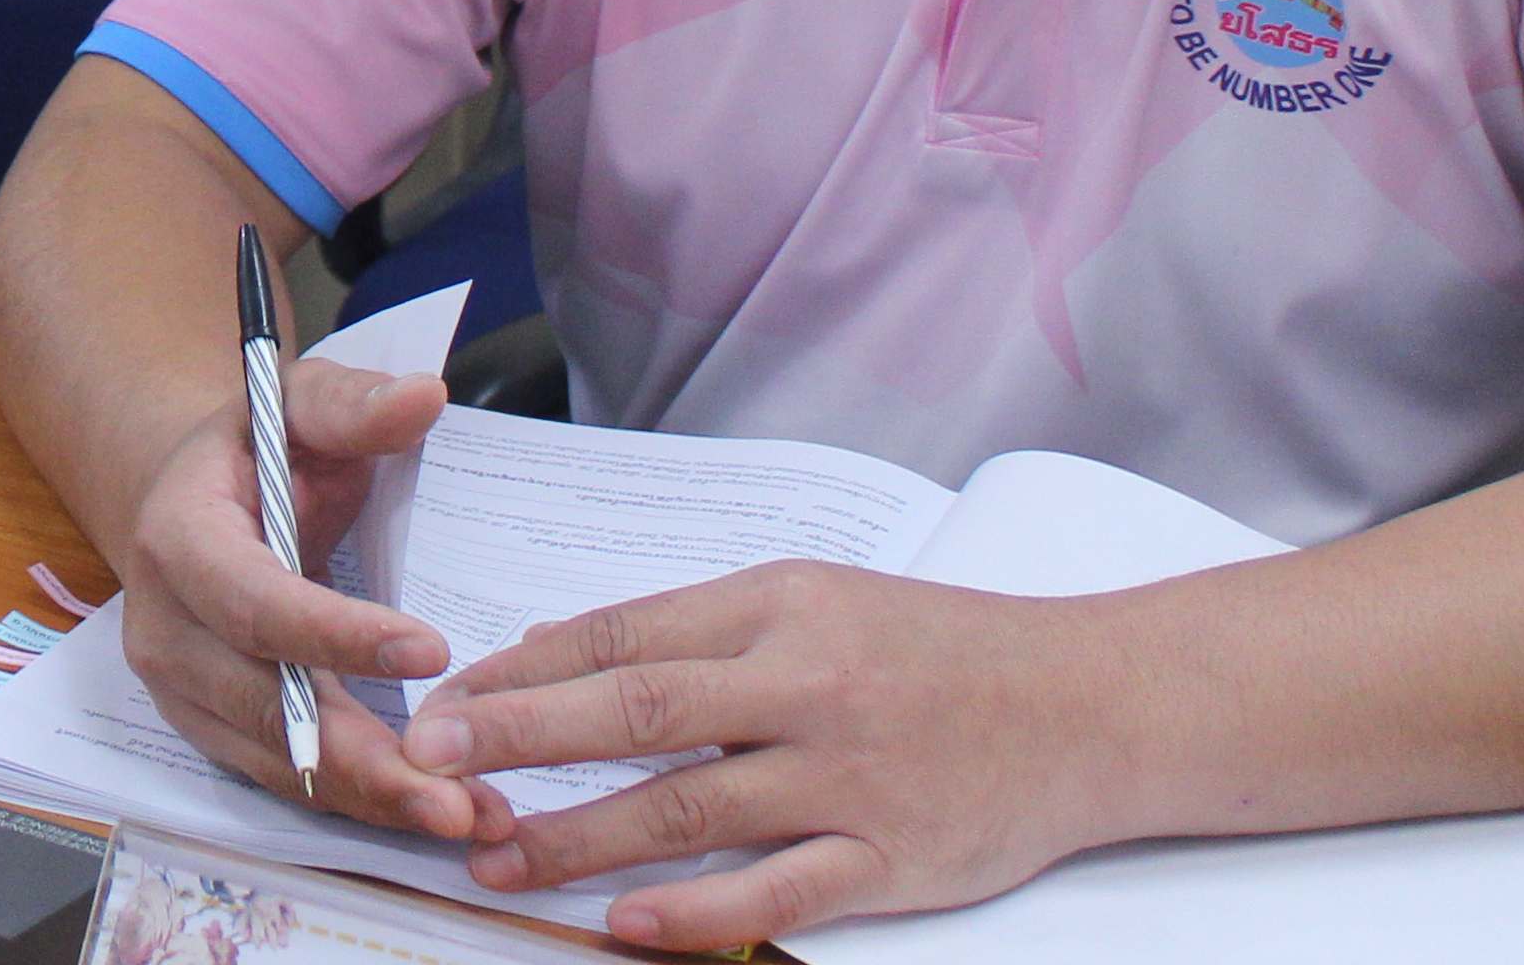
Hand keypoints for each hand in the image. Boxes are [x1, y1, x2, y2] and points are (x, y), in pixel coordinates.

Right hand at [114, 355, 503, 843]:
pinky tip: (437, 810)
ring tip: (467, 817)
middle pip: (264, 708)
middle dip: (363, 756)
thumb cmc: (258, 452)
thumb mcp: (300, 405)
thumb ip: (355, 404)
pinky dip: (361, 801)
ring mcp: (183, 692)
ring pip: (278, 762)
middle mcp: (164, 629)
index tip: (430, 650)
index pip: (254, 601)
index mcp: (176, 539)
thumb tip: (424, 395)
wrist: (194, 501)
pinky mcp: (213, 731)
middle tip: (456, 793)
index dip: (336, 635)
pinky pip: (286, 780)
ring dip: (372, 798)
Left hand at [403, 560, 1137, 944]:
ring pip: (690, 805)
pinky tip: (627, 923)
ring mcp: (849, 775)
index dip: (527, 668)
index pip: (624, 632)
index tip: (448, 695)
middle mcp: (807, 683)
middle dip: (520, 736)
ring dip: (580, 835)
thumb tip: (564, 655)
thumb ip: (700, 632)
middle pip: (637, 709)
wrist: (1093, 704)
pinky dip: (699, 910)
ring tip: (495, 856)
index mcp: (780, 605)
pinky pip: (779, 889)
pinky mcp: (893, 858)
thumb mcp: (818, 600)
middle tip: (430, 762)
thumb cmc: (942, 649)